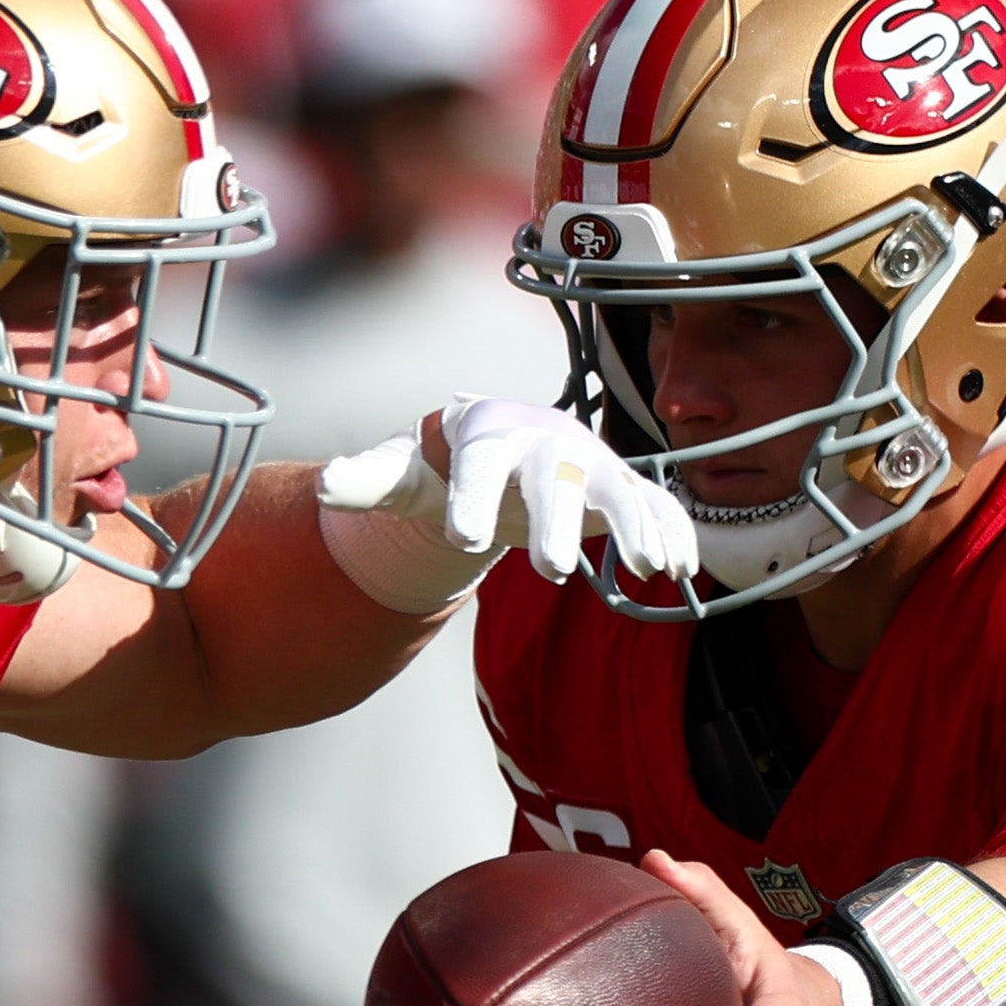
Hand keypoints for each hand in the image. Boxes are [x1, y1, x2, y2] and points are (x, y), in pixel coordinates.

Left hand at [313, 396, 697, 613]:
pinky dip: (669, 530)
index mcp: (484, 434)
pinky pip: (650, 504)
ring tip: (649, 567)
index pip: (475, 463)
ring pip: (614, 488)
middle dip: (553, 521)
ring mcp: (585, 463)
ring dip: (634, 525)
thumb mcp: (403, 474)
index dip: (470, 497)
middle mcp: (541, 441)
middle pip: (549, 478)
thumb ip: (367, 480)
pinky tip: (680, 568)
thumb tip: (325, 486)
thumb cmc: (443, 467)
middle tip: (549, 572)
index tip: (462, 540)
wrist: (495, 452)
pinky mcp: (616, 486)